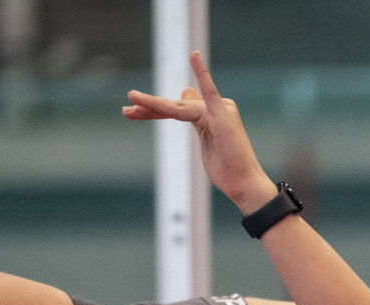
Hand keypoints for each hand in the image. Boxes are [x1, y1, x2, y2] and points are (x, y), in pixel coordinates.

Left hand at [123, 52, 276, 213]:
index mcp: (208, 115)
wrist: (244, 185)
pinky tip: (193, 55)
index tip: (132, 112)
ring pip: (180, 106)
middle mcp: (214, 108)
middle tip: (125, 111)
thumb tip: (186, 93)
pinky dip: (202, 74)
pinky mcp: (223, 116)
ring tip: (132, 99)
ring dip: (154, 104)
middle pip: (174, 106)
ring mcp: (219, 111)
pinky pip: (209, 93)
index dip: (152, 110)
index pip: (175, 109)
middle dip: (148, 109)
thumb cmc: (227, 168)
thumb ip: (196, 119)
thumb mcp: (206, 142)